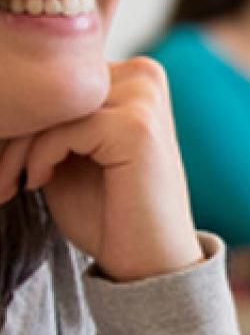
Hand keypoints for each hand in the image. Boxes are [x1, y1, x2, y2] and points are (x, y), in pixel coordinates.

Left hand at [0, 58, 201, 281]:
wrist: (148, 259)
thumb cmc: (107, 208)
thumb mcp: (68, 151)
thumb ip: (51, 116)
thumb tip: (1, 93)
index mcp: (133, 75)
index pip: (56, 77)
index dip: (20, 116)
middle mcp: (144, 76)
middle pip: (53, 88)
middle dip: (12, 132)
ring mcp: (145, 100)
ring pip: (52, 107)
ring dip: (16, 150)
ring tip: (7, 184)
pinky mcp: (137, 127)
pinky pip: (61, 130)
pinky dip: (37, 159)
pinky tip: (37, 183)